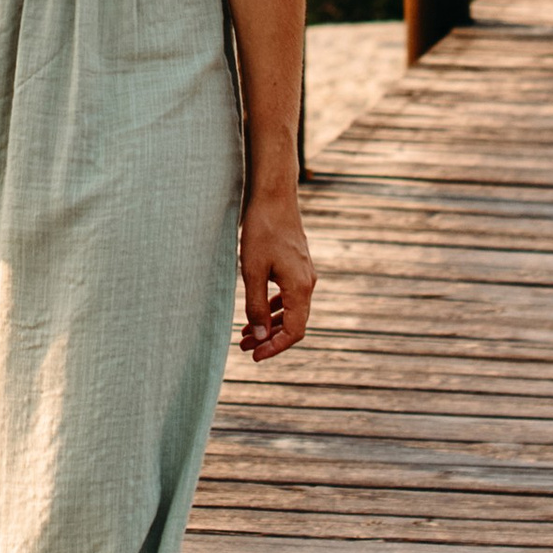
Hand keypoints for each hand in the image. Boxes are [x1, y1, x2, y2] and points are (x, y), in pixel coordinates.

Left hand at [238, 198, 314, 360]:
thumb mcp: (252, 270)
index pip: (295, 331)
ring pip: (291, 310)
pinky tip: (258, 312)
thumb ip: (256, 305)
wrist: (274, 197)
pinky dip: (274, 308)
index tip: (255, 356)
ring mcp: (304, 274)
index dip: (276, 347)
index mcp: (300, 287)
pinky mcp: (297, 265)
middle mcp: (307, 283)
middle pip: (294, 323)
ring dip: (270, 324)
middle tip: (245, 347)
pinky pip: (289, 295)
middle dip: (270, 339)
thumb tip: (260, 336)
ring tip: (246, 334)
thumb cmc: (261, 230)